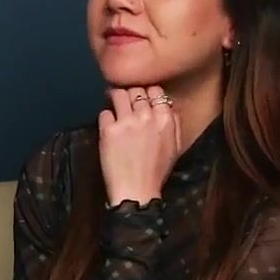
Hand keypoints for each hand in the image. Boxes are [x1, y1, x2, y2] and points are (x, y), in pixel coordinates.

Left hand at [99, 86, 181, 205]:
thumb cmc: (156, 171)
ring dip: (115, 98)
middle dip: (130, 94)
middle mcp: (146, 116)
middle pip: (135, 90)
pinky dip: (105, 117)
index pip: (155, 90)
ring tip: (113, 105)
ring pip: (118, 94)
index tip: (141, 99)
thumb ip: (174, 123)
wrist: (137, 190)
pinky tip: (108, 126)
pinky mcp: (108, 130)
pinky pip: (104, 112)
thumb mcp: (175, 146)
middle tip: (126, 102)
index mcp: (165, 119)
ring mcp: (126, 122)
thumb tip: (168, 104)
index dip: (147, 93)